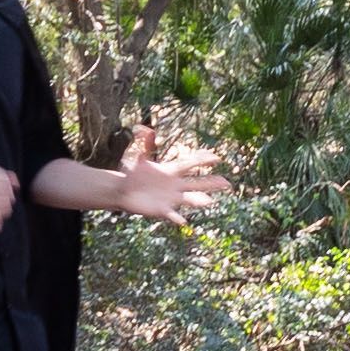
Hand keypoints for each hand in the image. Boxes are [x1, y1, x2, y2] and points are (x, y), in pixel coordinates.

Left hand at [109, 126, 229, 227]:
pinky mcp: (162, 210)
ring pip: (189, 200)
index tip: (217, 158)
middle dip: (212, 183)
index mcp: (171, 171)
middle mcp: (175, 185)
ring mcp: (170, 198)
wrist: (123, 190)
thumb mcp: (136, 157)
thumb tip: (144, 129)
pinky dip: (177, 218)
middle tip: (227, 183)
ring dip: (199, 201)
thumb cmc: (132, 173)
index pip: (191, 164)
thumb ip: (143, 145)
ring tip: (209, 202)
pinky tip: (183, 221)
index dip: (203, 160)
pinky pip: (172, 215)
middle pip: (197, 184)